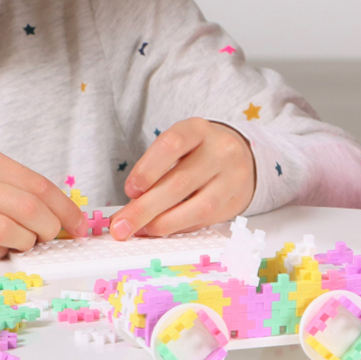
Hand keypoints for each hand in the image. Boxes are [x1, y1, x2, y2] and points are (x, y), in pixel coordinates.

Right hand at [0, 145, 87, 258]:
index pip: (37, 185)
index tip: (79, 225)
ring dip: (26, 243)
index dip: (65, 209)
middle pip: (28, 210)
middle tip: (54, 237)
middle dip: (51, 229)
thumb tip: (51, 210)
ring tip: (26, 243)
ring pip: (8, 232)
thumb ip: (5, 182)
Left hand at [109, 118, 255, 239]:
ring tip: (140, 230)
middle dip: (145, 208)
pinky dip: (179, 227)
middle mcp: (220, 150)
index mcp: (198, 129)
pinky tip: (162, 229)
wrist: (240, 156)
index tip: (130, 190)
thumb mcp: (179, 147)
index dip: (147, 168)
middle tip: (121, 225)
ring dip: (163, 223)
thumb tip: (127, 209)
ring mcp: (233, 176)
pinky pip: (206, 220)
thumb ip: (155, 171)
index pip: (172, 144)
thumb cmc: (198, 151)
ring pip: (198, 206)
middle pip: (180, 182)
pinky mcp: (237, 200)